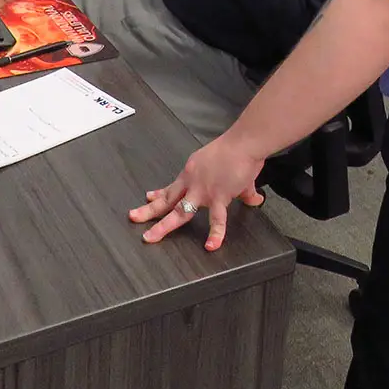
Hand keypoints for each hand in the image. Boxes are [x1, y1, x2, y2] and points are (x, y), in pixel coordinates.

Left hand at [129, 135, 265, 250]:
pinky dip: (215, 234)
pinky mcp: (218, 196)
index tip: (148, 199)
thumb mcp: (231, 169)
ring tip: (150, 237)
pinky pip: (217, 219)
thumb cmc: (237, 150)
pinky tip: (211, 246)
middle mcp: (192, 181)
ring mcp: (203, 191)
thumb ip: (242, 190)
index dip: (159, 195)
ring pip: (179, 212)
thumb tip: (254, 198)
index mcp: (192, 172)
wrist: (244, 143)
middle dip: (149, 211)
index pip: (172, 187)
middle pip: (167, 200)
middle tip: (134, 217)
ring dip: (163, 226)